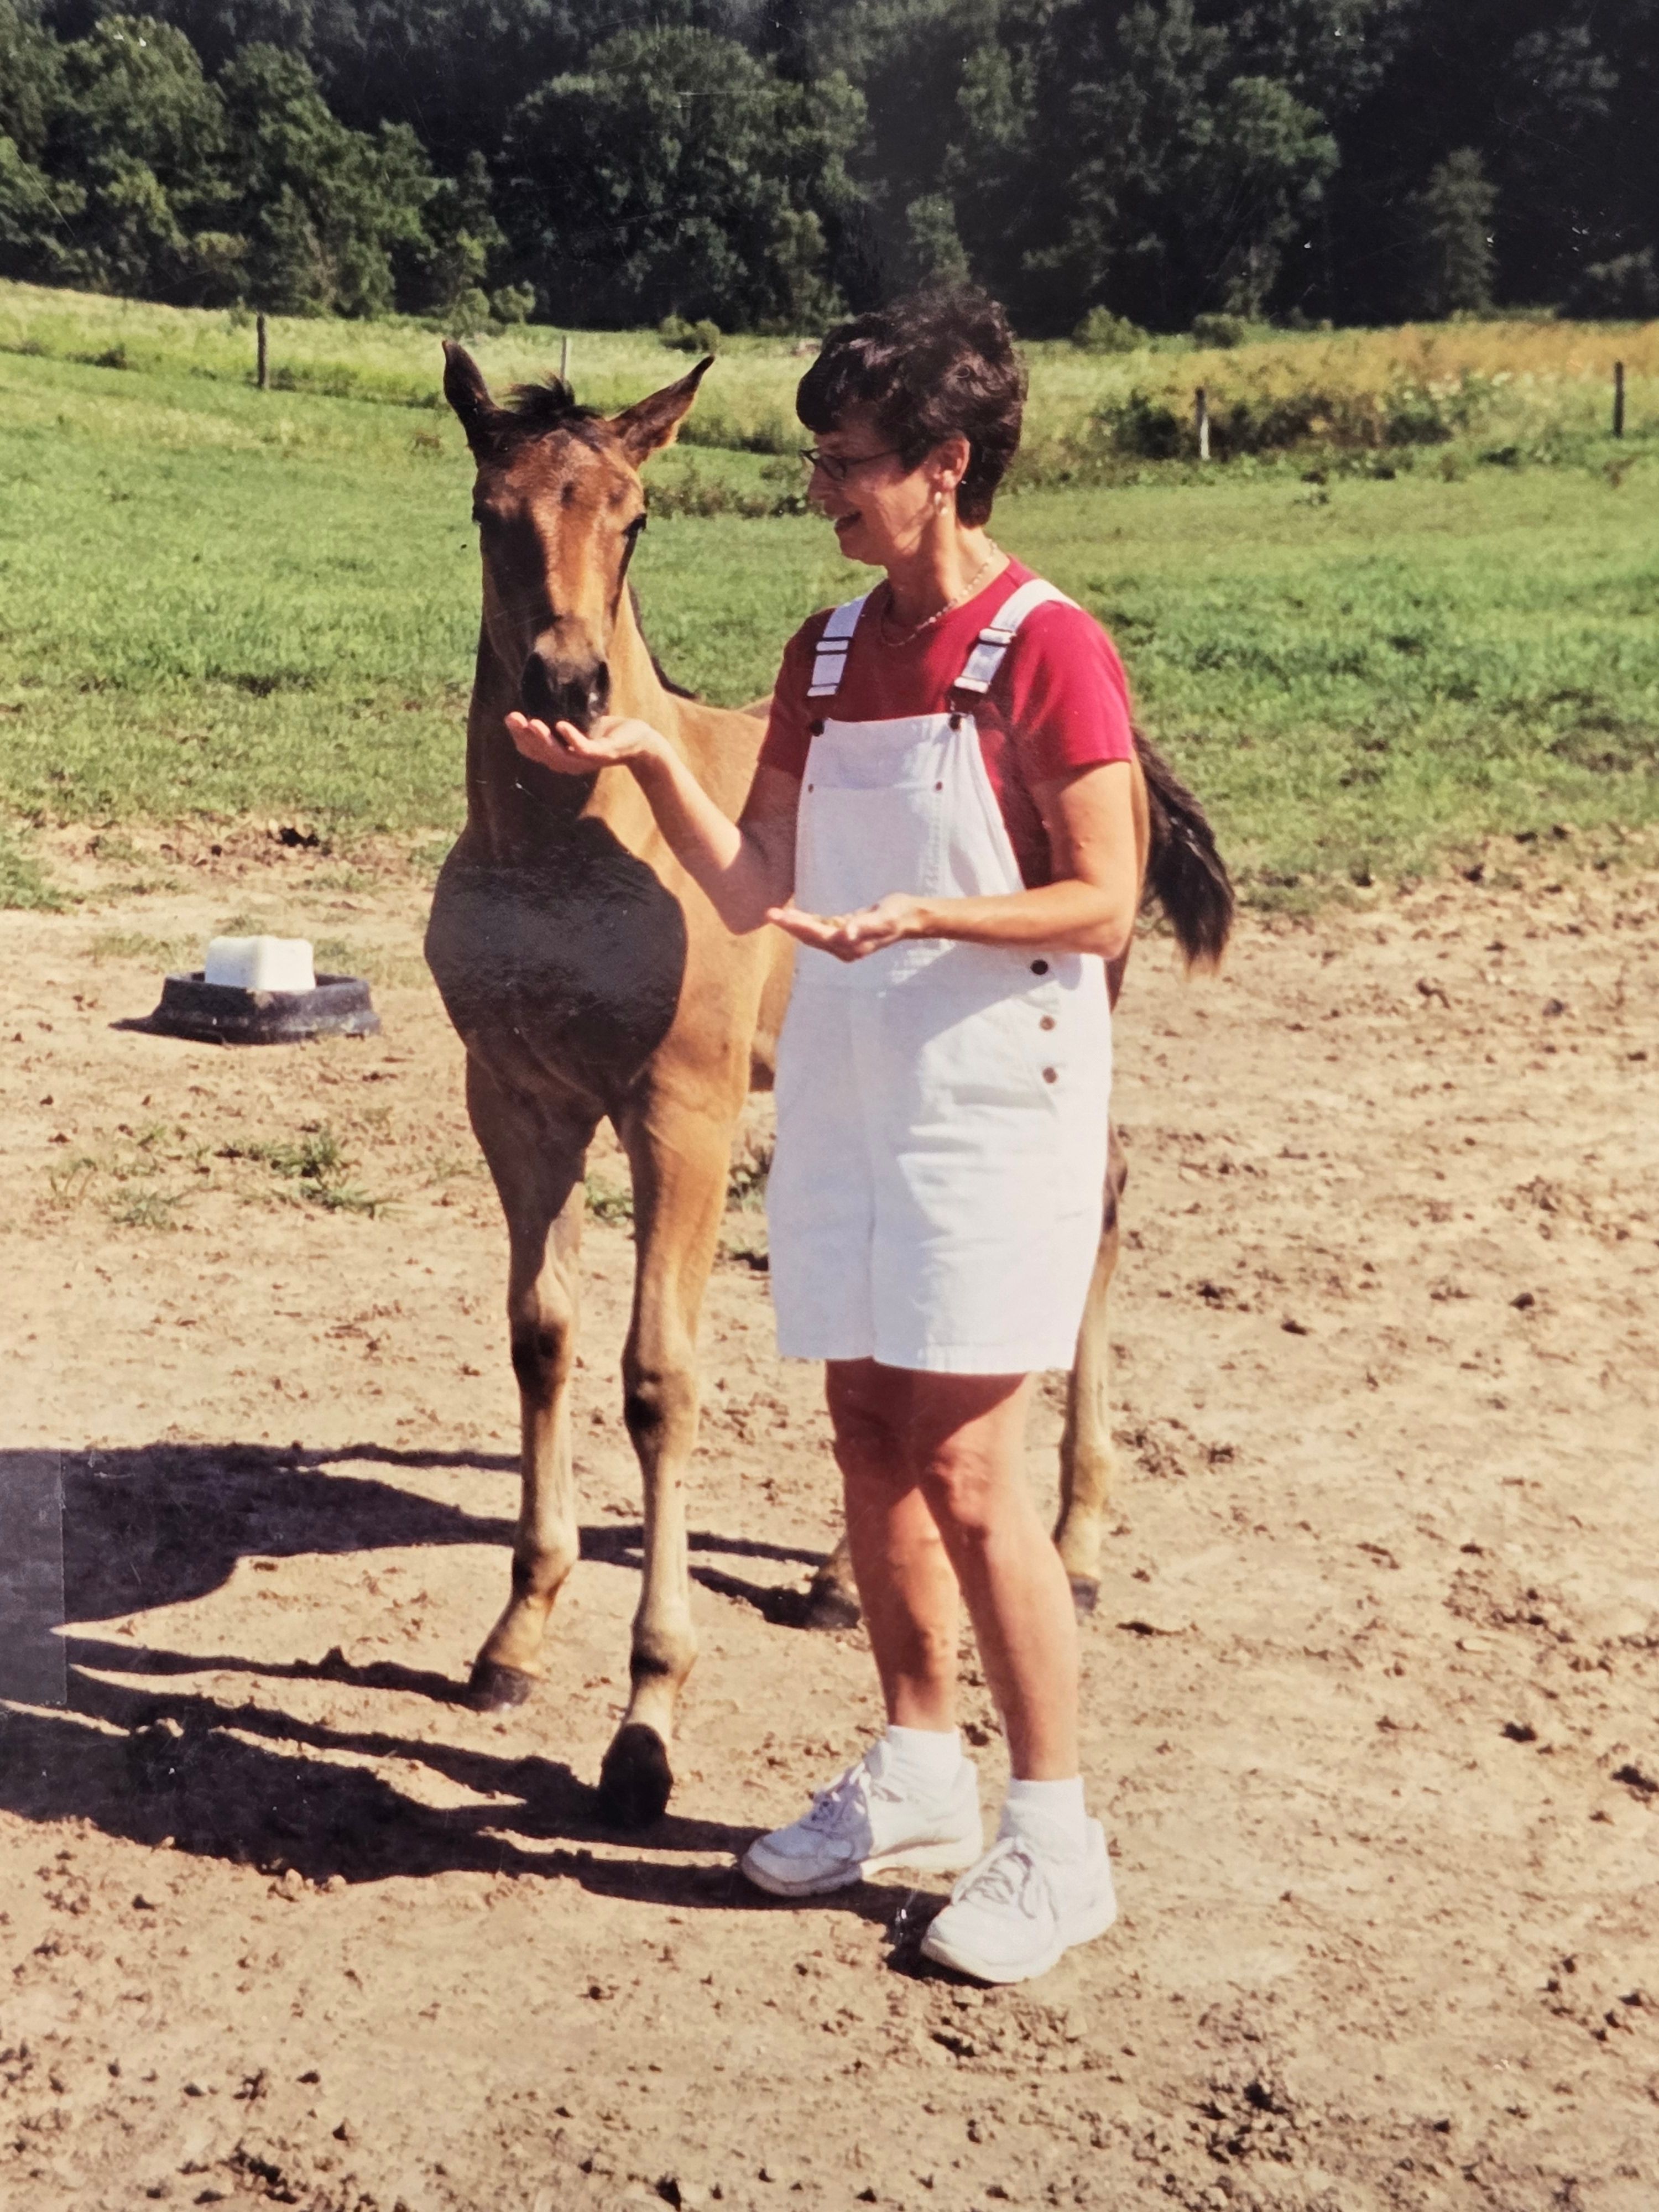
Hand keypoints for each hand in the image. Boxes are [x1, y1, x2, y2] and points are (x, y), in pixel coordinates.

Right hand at [504, 710, 663, 776]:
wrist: (639, 741)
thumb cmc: (606, 732)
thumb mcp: (578, 724)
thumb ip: (558, 719)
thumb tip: (539, 698)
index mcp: (560, 756)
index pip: (533, 750)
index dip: (519, 736)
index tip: (510, 718)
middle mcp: (569, 762)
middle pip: (541, 753)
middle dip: (525, 736)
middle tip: (513, 718)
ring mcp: (586, 761)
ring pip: (559, 754)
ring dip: (544, 739)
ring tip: (532, 722)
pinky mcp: (603, 754)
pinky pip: (584, 749)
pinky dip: (572, 738)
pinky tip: (561, 725)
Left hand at [765, 892, 922, 960]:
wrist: (911, 918)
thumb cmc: (897, 915)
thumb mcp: (882, 920)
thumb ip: (863, 927)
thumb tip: (845, 935)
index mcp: (850, 946)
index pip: (816, 935)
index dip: (796, 925)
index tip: (778, 916)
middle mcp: (845, 948)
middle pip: (810, 937)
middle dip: (790, 926)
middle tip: (769, 913)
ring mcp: (845, 943)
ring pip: (813, 935)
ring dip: (795, 925)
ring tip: (775, 914)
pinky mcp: (846, 934)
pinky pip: (821, 929)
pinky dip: (807, 923)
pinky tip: (795, 916)